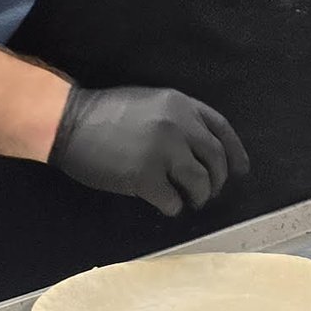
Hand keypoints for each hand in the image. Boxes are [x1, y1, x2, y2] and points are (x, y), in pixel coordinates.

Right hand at [49, 85, 248, 216]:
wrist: (69, 123)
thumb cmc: (105, 113)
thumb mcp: (150, 102)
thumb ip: (177, 118)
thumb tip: (200, 148)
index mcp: (181, 104)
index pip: (222, 130)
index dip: (236, 153)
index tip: (241, 171)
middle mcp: (178, 126)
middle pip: (216, 160)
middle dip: (218, 180)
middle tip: (209, 192)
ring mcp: (162, 152)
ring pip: (200, 183)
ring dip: (199, 196)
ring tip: (190, 200)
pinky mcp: (145, 178)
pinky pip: (173, 201)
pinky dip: (174, 207)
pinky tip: (166, 206)